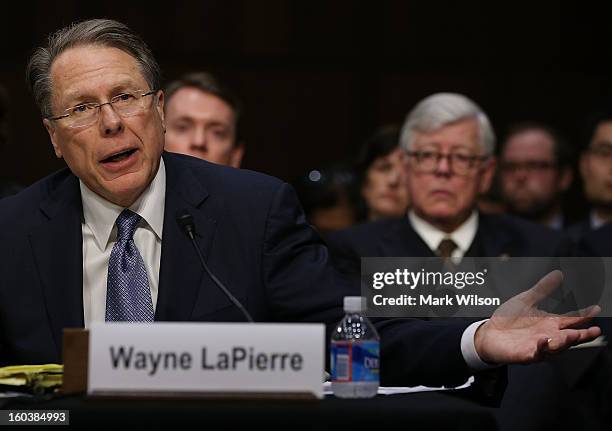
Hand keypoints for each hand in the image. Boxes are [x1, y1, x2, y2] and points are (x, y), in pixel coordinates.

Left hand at [474, 270, 601, 363]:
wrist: (488, 334)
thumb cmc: (509, 319)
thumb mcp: (527, 300)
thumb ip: (543, 289)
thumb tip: (559, 273)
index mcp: (551, 324)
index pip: (572, 320)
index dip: (584, 316)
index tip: (596, 308)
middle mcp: (549, 336)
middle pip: (570, 337)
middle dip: (583, 335)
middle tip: (594, 331)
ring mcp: (538, 347)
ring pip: (556, 347)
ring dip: (565, 342)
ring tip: (574, 335)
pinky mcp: (525, 355)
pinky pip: (536, 354)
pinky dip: (541, 348)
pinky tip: (543, 340)